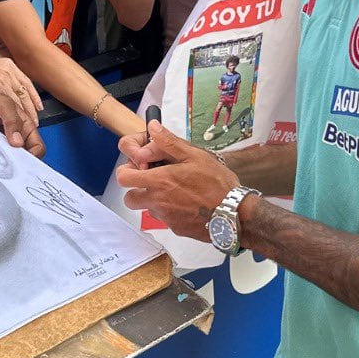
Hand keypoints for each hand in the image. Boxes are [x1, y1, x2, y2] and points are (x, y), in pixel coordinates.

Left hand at [116, 121, 240, 241]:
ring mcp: (166, 218)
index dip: (127, 171)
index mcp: (159, 181)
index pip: (123, 178)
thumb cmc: (216, 183)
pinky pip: (166, 219)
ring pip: (148, 209)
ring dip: (155, 201)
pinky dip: (171, 212)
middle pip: (130, 199)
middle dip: (137, 190)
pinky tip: (188, 204)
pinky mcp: (176, 229)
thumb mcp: (194, 155)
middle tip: (155, 181)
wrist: (234, 214)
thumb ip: (168, 142)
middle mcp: (157, 202)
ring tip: (177, 191)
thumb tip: (152, 127)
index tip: (141, 167)